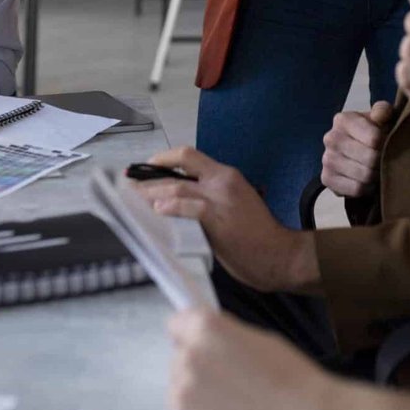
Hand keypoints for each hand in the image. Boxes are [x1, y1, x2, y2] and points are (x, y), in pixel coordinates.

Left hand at [138, 147, 315, 292]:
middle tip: (128, 185)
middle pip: (177, 169)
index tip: (145, 167)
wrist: (280, 255)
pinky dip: (170, 206)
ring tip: (133, 199)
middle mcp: (222, 181)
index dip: (163, 158)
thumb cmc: (259, 235)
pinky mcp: (217, 219)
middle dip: (147, 177)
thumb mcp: (237, 203)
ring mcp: (220, 199)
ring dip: (150, 193)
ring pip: (176, 186)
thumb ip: (212, 197)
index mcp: (227, 175)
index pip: (189, 155)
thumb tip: (180, 199)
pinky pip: (188, 207)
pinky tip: (157, 209)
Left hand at [169, 309, 346, 409]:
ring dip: (197, 400)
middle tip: (232, 384)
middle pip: (179, 360)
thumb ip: (223, 336)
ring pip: (179, 393)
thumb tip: (205, 340)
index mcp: (205, 329)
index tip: (204, 347)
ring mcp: (181, 398)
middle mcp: (187, 359)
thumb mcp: (258, 339)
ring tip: (235, 408)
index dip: (193, 335)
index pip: (177, 324)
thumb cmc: (292, 382)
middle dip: (199, 370)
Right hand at [320, 101, 393, 197]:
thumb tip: (380, 116)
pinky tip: (367, 181)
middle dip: (382, 162)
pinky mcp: (326, 178)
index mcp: (343, 120)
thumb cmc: (372, 131)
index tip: (388, 144)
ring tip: (377, 170)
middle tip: (385, 161)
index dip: (387, 144)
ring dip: (375, 176)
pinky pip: (355, 189)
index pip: (374, 138)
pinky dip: (366, 188)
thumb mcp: (381, 117)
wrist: (355, 150)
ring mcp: (326, 159)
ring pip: (363, 176)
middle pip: (370, 159)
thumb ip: (383, 111)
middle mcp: (330, 138)